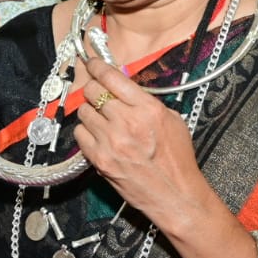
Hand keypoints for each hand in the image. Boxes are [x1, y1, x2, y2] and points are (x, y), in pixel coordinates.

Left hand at [73, 57, 209, 231]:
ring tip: (101, 119)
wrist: (175, 195)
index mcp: (148, 109)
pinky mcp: (100, 160)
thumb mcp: (173, 120)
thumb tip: (125, 86)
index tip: (94, 63)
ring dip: (90, 112)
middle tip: (98, 93)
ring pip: (83, 112)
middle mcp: (127, 122)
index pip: (112, 77)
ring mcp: (111, 142)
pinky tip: (97, 135)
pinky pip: (79, 134)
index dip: (98, 66)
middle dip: (94, 89)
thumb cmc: (177, 159)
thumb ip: (147, 101)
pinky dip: (85, 132)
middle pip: (93, 91)